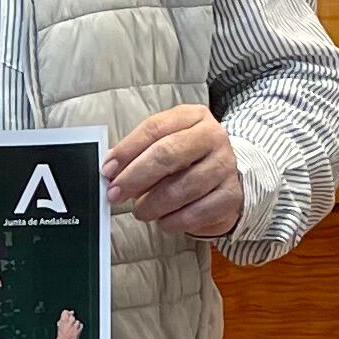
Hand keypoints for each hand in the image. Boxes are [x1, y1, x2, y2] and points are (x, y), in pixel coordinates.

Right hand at [48, 309, 81, 338]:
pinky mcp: (78, 331)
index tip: (66, 319)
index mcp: (62, 321)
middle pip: (72, 316)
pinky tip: (75, 330)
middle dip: (71, 320)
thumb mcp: (60, 324)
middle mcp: (68, 323)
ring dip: (75, 324)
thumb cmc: (61, 333)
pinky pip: (81, 325)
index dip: (66, 314)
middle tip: (69, 325)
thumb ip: (64, 316)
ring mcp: (74, 327)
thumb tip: (72, 311)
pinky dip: (79, 327)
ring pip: (77, 321)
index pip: (65, 312)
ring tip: (72, 329)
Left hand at [104, 105, 245, 238]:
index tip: (108, 170)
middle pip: (167, 154)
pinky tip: (163, 221)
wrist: (228, 178)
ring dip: (153, 204)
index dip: (127, 150)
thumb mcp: (165, 144)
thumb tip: (111, 172)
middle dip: (135, 177)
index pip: (155, 128)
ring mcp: (225, 165)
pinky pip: (197, 212)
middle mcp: (213, 137)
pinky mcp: (231, 195)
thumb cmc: (188, 160)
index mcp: (192, 117)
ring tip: (140, 211)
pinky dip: (174, 220)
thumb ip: (139, 153)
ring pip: (182, 187)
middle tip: (115, 194)